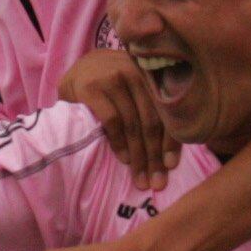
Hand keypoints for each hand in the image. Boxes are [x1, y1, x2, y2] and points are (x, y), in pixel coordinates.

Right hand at [59, 49, 176, 188]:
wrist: (79, 68)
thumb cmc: (114, 87)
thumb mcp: (137, 92)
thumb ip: (154, 111)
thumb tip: (172, 154)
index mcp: (152, 75)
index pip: (167, 112)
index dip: (171, 141)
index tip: (171, 167)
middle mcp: (135, 73)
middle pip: (151, 121)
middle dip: (155, 156)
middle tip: (157, 182)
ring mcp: (113, 78)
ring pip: (133, 125)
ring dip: (138, 157)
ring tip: (141, 179)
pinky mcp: (92, 88)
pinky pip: (112, 121)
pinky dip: (119, 143)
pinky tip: (123, 159)